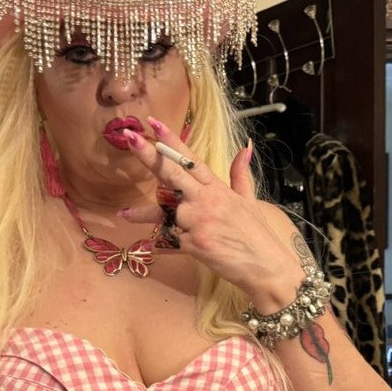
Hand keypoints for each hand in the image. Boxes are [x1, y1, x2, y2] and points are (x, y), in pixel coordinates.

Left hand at [119, 116, 301, 306]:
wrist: (267, 267)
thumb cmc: (257, 235)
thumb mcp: (250, 201)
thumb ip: (241, 174)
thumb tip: (245, 148)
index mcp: (217, 188)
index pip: (191, 159)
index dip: (172, 140)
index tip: (153, 122)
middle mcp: (206, 201)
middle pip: (173, 174)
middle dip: (150, 156)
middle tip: (129, 137)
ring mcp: (199, 222)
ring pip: (164, 212)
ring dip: (144, 215)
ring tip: (124, 214)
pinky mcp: (195, 245)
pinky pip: (170, 242)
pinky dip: (162, 245)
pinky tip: (149, 246)